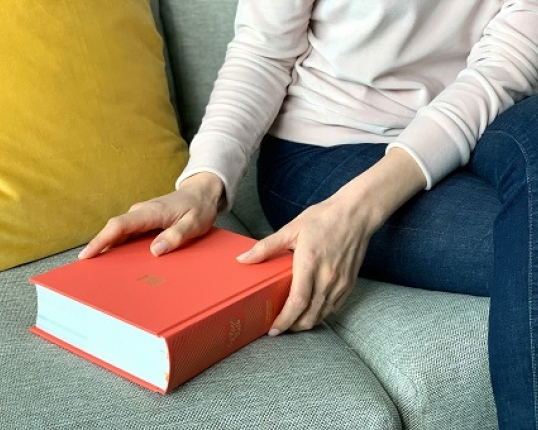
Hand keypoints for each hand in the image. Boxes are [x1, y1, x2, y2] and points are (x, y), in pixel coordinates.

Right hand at [78, 172, 223, 258]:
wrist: (202, 192)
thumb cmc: (199, 208)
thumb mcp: (194, 223)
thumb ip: (176, 236)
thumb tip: (155, 251)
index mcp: (151, 212)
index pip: (120, 225)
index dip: (101, 240)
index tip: (87, 255)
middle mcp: (142, 211)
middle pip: (114, 229)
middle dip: (99, 247)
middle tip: (88, 270)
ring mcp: (142, 215)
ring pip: (120, 232)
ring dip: (109, 247)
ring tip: (99, 269)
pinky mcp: (145, 219)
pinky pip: (128, 232)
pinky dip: (120, 244)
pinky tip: (118, 259)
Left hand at [238, 148, 426, 334]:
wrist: (356, 214)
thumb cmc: (323, 219)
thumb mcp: (291, 229)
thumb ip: (266, 247)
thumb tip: (243, 259)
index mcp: (310, 263)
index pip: (297, 301)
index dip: (284, 320)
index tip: (273, 329)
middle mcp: (327, 277)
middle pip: (310, 314)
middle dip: (293, 327)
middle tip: (279, 328)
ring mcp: (340, 282)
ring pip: (322, 314)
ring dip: (307, 322)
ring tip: (292, 322)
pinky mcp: (349, 283)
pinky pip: (334, 307)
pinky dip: (321, 314)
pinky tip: (311, 311)